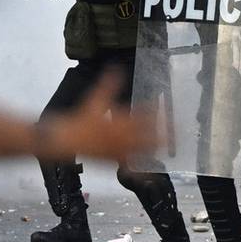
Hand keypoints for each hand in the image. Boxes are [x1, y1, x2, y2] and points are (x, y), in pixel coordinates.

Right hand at [37, 71, 160, 162]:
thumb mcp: (95, 99)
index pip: (144, 116)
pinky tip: (147, 173)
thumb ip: (108, 84)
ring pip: (142, 151)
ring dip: (154, 149)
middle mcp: (123, 137)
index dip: (156, 114)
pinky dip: (139, 171)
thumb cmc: (81, 119)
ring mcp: (119, 150)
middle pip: (149, 137)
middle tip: (173, 132)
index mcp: (121, 121)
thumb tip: (116, 68)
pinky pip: (129, 166)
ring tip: (164, 147)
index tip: (165, 112)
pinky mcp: (113, 161)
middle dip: (162, 134)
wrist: (66, 139)